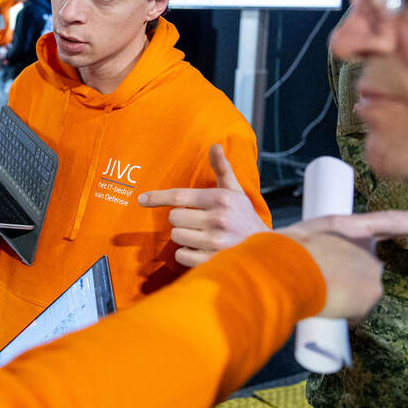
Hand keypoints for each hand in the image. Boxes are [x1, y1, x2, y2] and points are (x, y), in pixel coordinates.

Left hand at [138, 144, 267, 265]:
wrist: (266, 249)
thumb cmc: (244, 216)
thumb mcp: (235, 191)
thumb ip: (222, 169)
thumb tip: (215, 145)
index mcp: (220, 199)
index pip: (179, 196)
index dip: (157, 198)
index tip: (141, 199)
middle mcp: (217, 219)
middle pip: (174, 217)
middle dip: (181, 219)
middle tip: (196, 221)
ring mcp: (215, 242)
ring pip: (176, 236)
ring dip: (184, 237)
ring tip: (202, 236)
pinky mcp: (211, 261)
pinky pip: (181, 255)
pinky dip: (186, 253)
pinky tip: (202, 250)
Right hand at [280, 209, 407, 318]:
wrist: (283, 270)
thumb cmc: (281, 253)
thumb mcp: (301, 239)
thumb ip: (318, 249)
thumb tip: (317, 268)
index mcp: (348, 226)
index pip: (392, 221)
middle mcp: (367, 249)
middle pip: (366, 268)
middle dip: (347, 278)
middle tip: (317, 280)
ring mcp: (372, 272)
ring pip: (361, 292)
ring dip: (344, 297)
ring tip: (315, 292)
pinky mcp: (371, 294)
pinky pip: (357, 311)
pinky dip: (344, 313)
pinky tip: (324, 307)